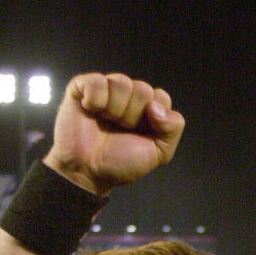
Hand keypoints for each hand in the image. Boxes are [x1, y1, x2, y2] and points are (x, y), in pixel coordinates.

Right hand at [43, 73, 184, 194]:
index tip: (140, 134)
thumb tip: (157, 106)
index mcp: (147, 109)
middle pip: (143, 90)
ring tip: (105, 123)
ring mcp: (106, 90)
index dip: (153, 118)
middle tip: (120, 131)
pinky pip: (97, 82)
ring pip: (122, 83)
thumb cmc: (119, 164)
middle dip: (133, 117)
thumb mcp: (158, 153)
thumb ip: (173, 129)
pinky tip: (91, 111)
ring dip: (115, 110)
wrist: (88, 172)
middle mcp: (128, 96)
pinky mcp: (82, 87)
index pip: (161, 97)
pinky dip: (96, 100)